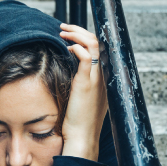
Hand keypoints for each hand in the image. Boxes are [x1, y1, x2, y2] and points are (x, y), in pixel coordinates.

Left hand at [59, 23, 107, 161]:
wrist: (82, 137)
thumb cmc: (80, 123)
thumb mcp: (83, 100)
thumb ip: (82, 86)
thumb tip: (71, 76)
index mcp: (104, 79)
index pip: (100, 50)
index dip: (86, 38)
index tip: (71, 36)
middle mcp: (103, 76)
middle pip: (98, 42)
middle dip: (80, 30)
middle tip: (64, 28)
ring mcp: (96, 79)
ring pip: (93, 45)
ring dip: (77, 34)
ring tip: (62, 31)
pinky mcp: (86, 83)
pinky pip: (86, 57)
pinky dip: (77, 46)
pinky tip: (67, 47)